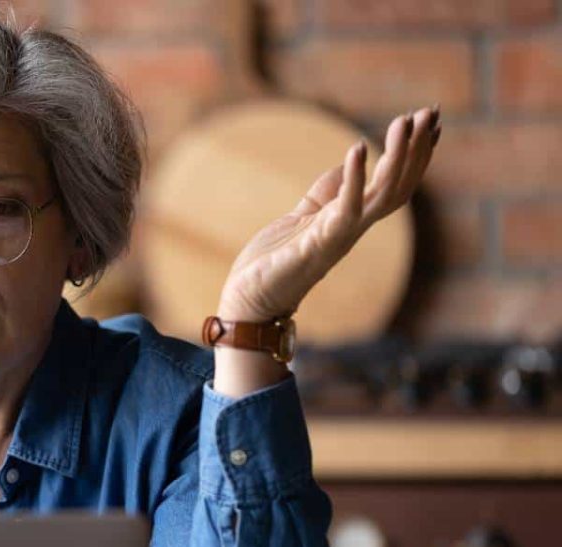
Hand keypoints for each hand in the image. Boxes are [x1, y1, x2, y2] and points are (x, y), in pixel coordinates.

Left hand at [216, 105, 441, 321]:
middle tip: (430, 111)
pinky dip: (354, 178)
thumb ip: (327, 192)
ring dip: (397, 157)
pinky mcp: (319, 244)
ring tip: (404, 121)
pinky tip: (358, 148)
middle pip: (399, 185)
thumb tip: (349, 164)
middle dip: (416, 149)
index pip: (394, 184)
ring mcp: (340, 236)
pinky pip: (345, 208)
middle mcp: (353, 228)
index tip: (429, 120)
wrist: (250, 300)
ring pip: (383, 194)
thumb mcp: (304, 216)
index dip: (414, 154)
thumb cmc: (275, 262)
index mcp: (351, 220)